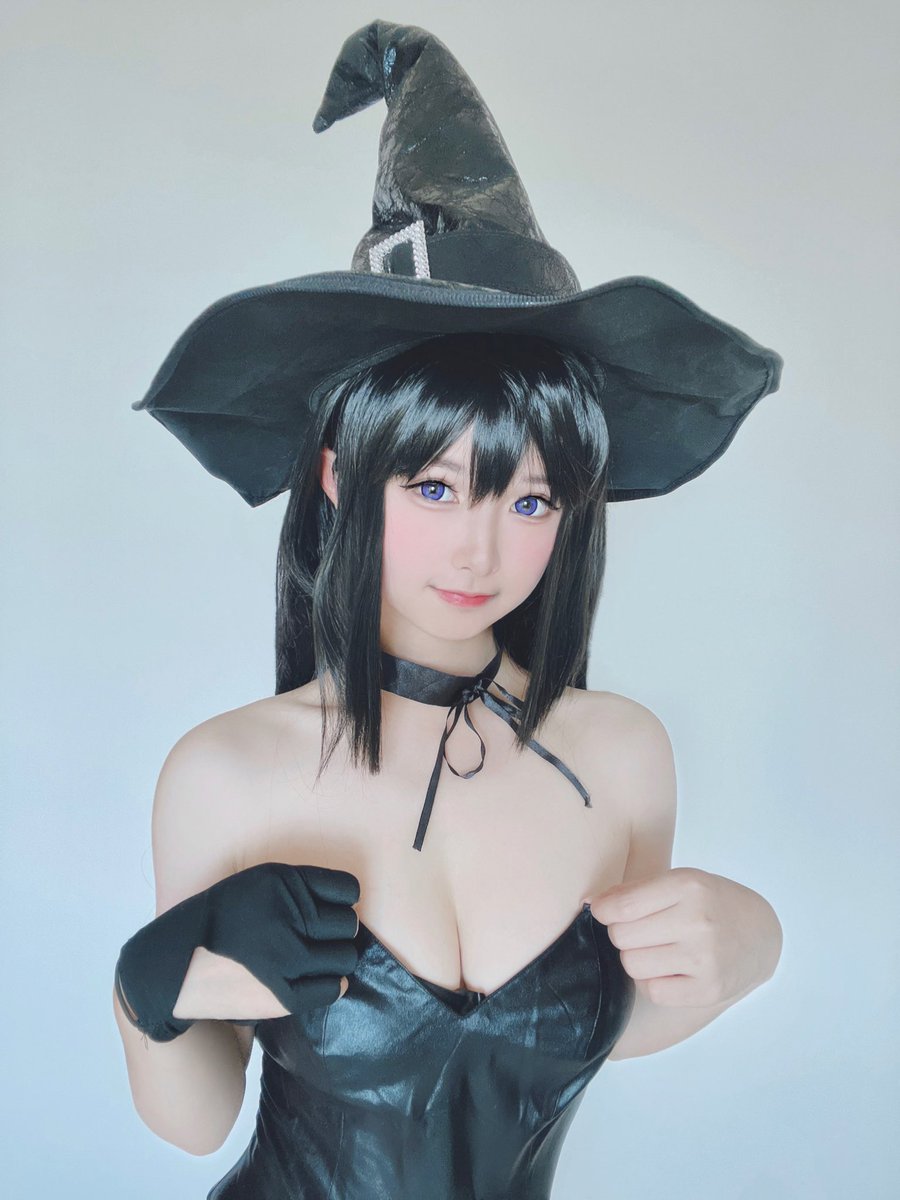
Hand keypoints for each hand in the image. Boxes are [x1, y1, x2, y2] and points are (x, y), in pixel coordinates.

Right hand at [116, 861, 360, 1040]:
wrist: (177, 965)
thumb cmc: (223, 919)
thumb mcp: (256, 883)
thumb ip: (299, 887)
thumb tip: (347, 903)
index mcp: (284, 882)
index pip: (348, 890)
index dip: (343, 902)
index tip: (331, 910)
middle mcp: (290, 917)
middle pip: (349, 926)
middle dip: (339, 932)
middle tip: (320, 939)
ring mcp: (288, 958)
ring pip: (346, 958)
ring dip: (336, 959)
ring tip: (317, 959)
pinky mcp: (285, 995)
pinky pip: (334, 989)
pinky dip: (331, 985)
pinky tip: (316, 979)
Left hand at [588, 867, 782, 1007]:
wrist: (761, 933)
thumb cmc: (710, 902)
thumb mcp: (678, 882)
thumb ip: (632, 891)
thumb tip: (590, 904)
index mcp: (688, 887)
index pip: (622, 907)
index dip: (603, 912)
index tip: (605, 912)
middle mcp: (698, 922)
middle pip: (622, 937)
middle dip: (623, 934)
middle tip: (643, 931)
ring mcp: (705, 959)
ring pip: (632, 965)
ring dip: (636, 958)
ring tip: (659, 949)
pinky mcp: (709, 990)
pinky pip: (653, 991)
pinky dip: (653, 982)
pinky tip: (670, 969)